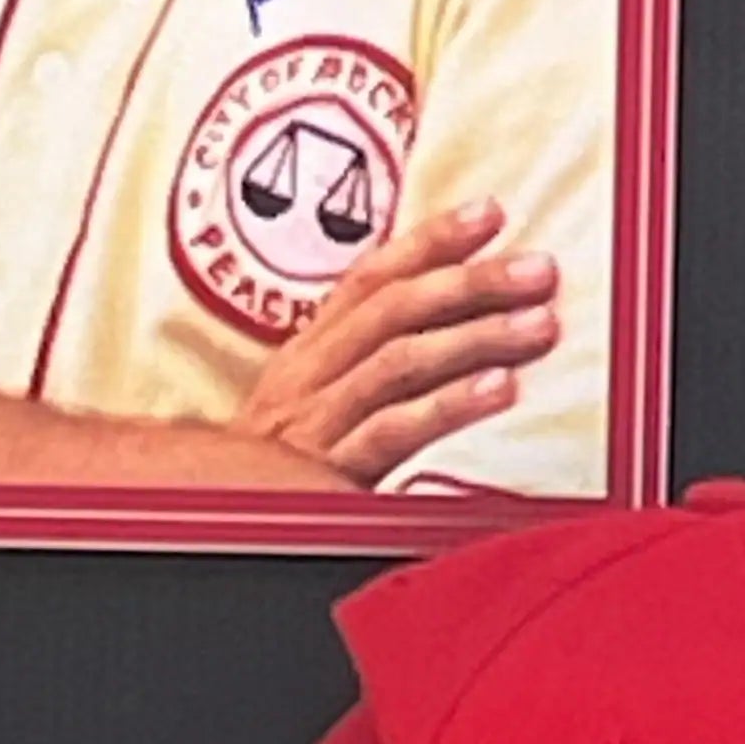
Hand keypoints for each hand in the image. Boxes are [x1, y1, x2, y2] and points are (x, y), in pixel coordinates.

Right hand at [235, 198, 558, 486]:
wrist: (206, 531)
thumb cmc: (270, 478)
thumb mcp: (307, 413)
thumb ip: (359, 369)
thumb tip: (440, 322)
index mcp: (304, 357)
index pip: (370, 280)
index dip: (429, 241)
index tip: (490, 213)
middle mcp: (307, 381)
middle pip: (393, 311)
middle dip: (471, 282)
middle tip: (538, 271)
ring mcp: (315, 427)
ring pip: (398, 363)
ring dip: (475, 338)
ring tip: (536, 326)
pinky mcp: (327, 477)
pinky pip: (392, 433)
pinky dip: (449, 407)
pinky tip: (498, 391)